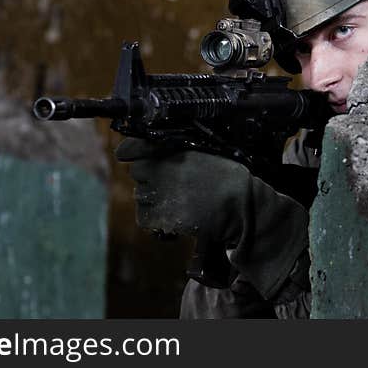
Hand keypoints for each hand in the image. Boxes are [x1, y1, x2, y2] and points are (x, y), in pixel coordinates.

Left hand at [115, 138, 309, 298]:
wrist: (242, 205)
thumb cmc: (229, 177)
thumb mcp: (205, 152)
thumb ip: (177, 150)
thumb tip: (151, 149)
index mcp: (174, 148)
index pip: (134, 146)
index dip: (130, 150)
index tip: (126, 154)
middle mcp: (163, 168)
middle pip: (137, 171)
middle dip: (148, 177)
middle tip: (166, 184)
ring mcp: (162, 193)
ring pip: (140, 196)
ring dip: (151, 199)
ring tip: (174, 202)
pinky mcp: (164, 216)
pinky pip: (145, 218)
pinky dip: (154, 221)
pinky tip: (170, 219)